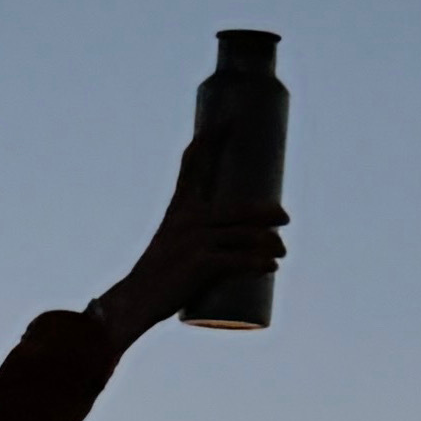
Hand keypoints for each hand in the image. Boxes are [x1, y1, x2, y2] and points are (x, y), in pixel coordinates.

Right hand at [94, 134, 290, 340]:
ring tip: (281, 251)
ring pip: (246, 236)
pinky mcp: (202, 264)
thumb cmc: (159, 276)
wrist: (135, 300)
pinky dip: (259, 264)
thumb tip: (236, 243)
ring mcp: (195, 240)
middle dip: (267, 209)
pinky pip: (241, 261)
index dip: (211, 138)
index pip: (194, 163)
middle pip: (239, 206)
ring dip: (270, 243)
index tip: (228, 120)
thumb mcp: (175, 246)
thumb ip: (202, 238)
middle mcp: (188, 218)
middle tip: (284, 216)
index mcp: (179, 208)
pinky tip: (271, 267)